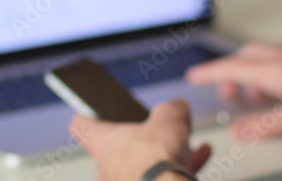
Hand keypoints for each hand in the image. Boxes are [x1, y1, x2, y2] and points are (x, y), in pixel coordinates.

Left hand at [70, 99, 211, 180]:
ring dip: (164, 153)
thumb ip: (172, 109)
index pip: (81, 124)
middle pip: (120, 145)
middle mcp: (107, 168)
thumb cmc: (156, 161)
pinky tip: (200, 156)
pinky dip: (177, 169)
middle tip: (159, 129)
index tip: (95, 108)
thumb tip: (178, 108)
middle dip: (144, 137)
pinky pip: (159, 179)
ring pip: (143, 164)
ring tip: (186, 142)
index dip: (89, 113)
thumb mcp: (169, 118)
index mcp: (103, 143)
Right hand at [186, 41, 281, 139]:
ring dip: (251, 74)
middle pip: (245, 59)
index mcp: (272, 69)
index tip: (194, 76)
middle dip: (230, 73)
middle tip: (225, 91)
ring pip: (263, 59)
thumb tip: (240, 132)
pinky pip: (280, 64)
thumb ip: (266, 125)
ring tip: (252, 95)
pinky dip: (270, 74)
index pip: (231, 68)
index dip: (210, 73)